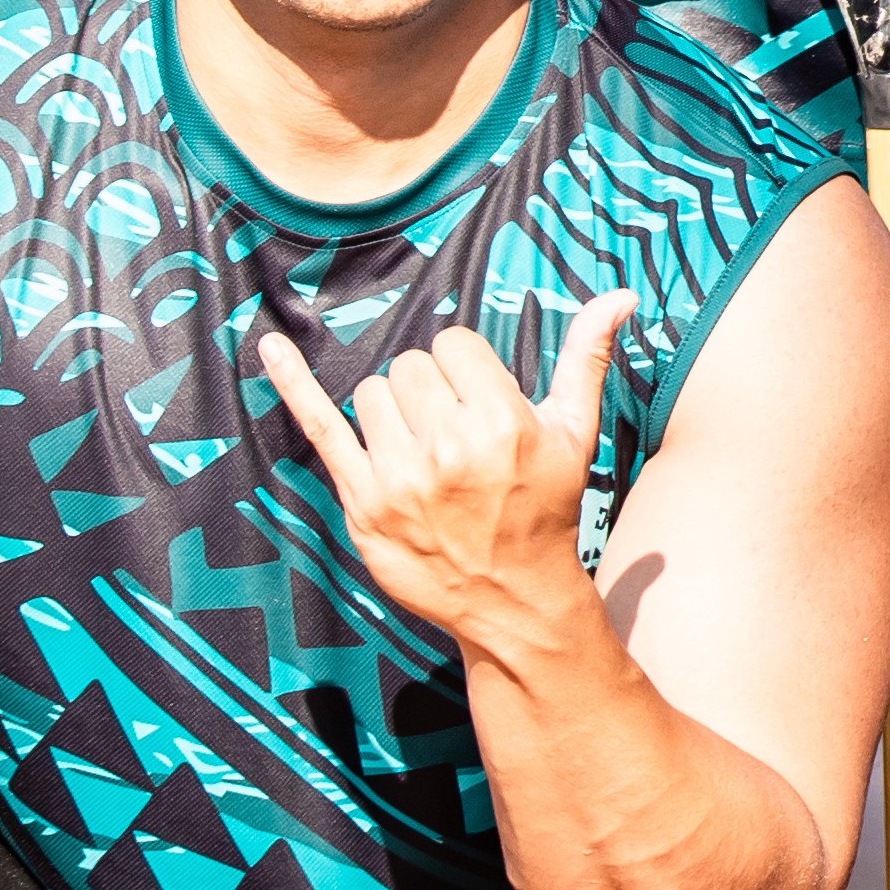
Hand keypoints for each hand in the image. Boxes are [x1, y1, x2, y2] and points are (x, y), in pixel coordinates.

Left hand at [264, 294, 625, 662]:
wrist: (511, 595)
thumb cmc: (545, 506)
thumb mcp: (575, 433)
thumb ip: (586, 358)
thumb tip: (619, 295)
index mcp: (500, 422)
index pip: (453, 346)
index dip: (467, 369)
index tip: (479, 403)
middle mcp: (446, 448)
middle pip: (411, 367)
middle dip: (431, 390)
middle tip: (453, 434)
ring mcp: (398, 479)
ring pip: (373, 393)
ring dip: (394, 411)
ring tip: (423, 452)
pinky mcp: (362, 504)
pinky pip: (320, 427)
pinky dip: (292, 383)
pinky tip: (269, 346)